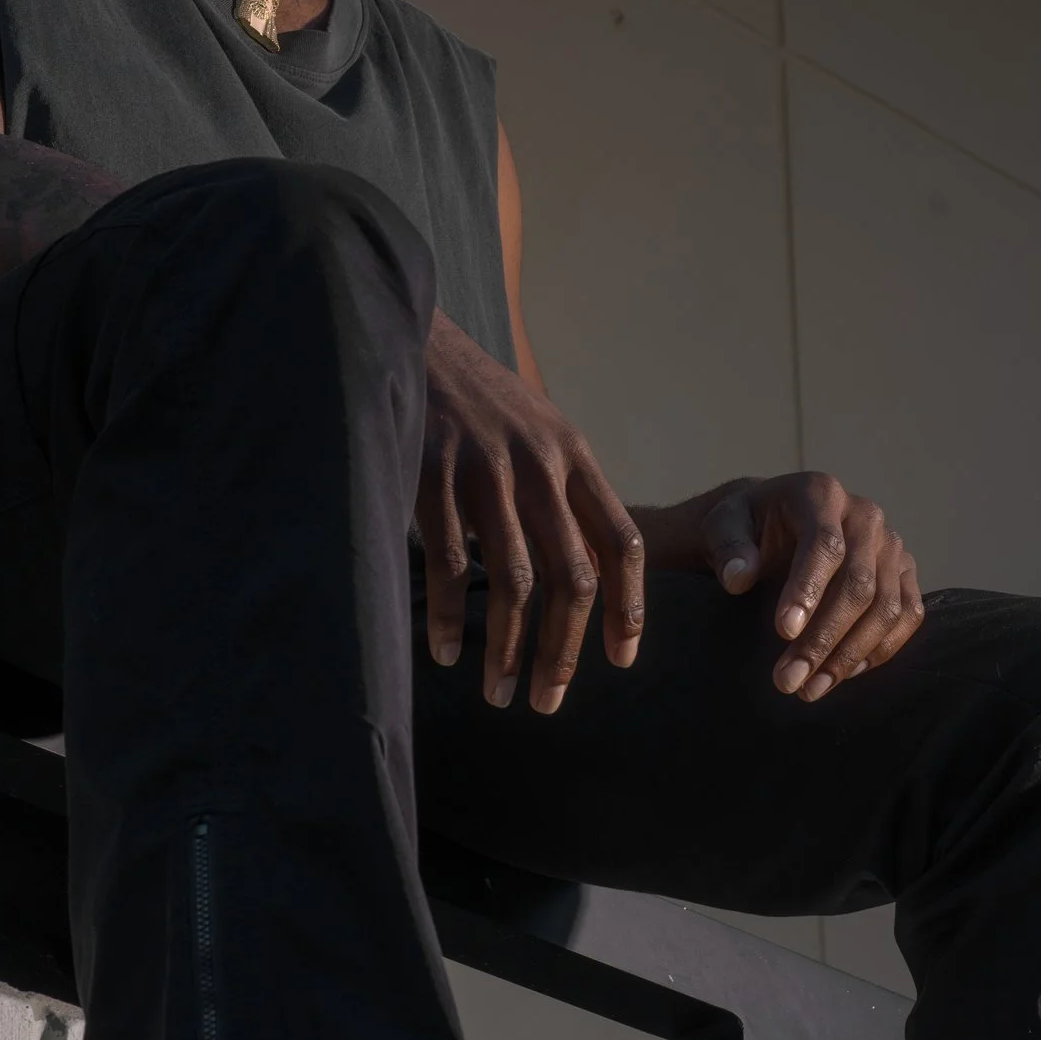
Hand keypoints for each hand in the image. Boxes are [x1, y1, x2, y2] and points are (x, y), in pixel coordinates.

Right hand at [419, 314, 645, 711]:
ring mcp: (486, 472)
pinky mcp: (432, 476)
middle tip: (550, 701)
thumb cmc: (477, 399)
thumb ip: (566, 491)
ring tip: (501, 693)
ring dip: (509, 648)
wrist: (411, 338)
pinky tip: (447, 653)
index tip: (622, 660)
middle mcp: (540, 466)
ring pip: (514, 580)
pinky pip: (447, 564)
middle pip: (574, 576)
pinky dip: (448, 616)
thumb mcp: (539, 431)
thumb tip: (586, 573)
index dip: (629, 608)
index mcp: (575, 457)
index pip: (624, 542)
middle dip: (565, 650)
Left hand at [636, 472, 924, 699]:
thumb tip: (738, 578)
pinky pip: (907, 616)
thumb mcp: (723, 527)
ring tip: (809, 690)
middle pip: (859, 584)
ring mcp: (891, 545)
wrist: (776, 521)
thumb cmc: (747, 525)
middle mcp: (865, 516)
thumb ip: (729, 549)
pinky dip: (879, 651)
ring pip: (887, 607)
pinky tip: (842, 675)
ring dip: (849, 656)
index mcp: (821, 494)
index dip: (807, 590)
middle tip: (787, 681)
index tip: (783, 632)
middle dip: (824, 639)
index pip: (824, 544)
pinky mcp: (904, 573)